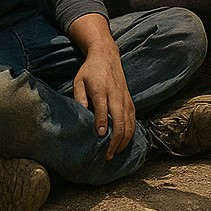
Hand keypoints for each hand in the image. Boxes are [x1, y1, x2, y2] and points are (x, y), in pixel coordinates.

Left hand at [73, 41, 134, 158]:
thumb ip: (79, 98)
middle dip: (115, 138)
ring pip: (129, 121)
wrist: (107, 56)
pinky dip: (130, 131)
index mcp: (101, 89)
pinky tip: (124, 142)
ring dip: (124, 138)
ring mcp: (125, 97)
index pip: (103, 108)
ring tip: (115, 152)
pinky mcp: (129, 99)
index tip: (101, 136)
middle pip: (120, 119)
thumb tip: (81, 115)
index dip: (103, 122)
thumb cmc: (89, 71)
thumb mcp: (78, 81)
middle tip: (108, 154)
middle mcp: (116, 94)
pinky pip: (132, 118)